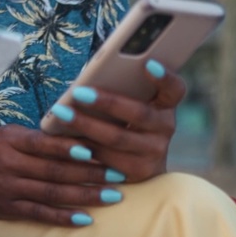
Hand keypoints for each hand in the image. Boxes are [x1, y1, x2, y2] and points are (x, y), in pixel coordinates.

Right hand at [0, 124, 121, 226]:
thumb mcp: (9, 134)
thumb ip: (37, 137)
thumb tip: (78, 133)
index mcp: (11, 140)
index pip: (43, 143)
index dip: (68, 147)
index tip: (95, 148)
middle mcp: (9, 164)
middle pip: (54, 170)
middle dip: (89, 173)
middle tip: (117, 174)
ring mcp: (9, 188)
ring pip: (52, 193)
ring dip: (85, 195)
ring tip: (112, 195)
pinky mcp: (8, 209)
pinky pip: (40, 213)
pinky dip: (64, 217)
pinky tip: (86, 218)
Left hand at [48, 60, 184, 182]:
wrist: (141, 164)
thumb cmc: (127, 120)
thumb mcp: (132, 103)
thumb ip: (123, 90)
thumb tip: (89, 77)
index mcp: (166, 105)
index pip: (174, 89)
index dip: (165, 77)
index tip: (148, 64)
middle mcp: (165, 128)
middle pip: (139, 113)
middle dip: (107, 102)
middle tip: (78, 92)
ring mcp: (154, 153)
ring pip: (118, 138)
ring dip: (86, 125)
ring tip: (61, 114)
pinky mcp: (138, 172)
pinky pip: (106, 159)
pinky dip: (82, 147)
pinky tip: (62, 137)